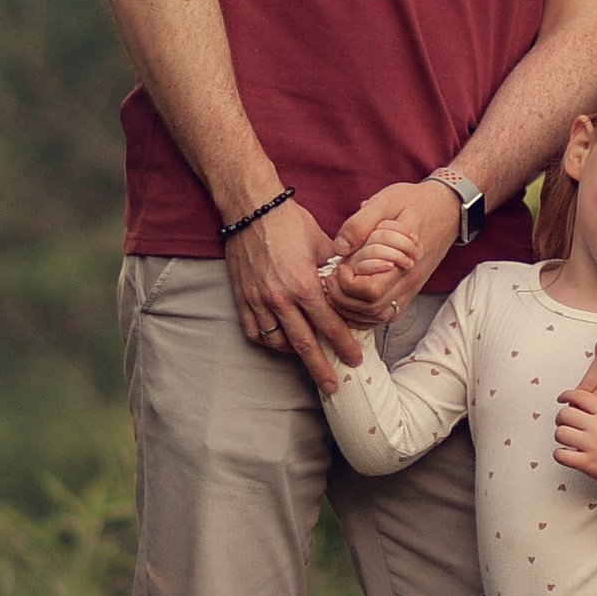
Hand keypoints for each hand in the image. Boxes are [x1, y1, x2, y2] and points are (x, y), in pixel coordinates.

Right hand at [224, 198, 359, 388]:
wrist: (252, 208)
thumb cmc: (290, 222)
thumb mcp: (322, 244)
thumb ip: (335, 271)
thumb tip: (349, 288)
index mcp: (305, 284)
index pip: (329, 325)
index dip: (343, 345)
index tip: (354, 360)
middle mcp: (280, 297)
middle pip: (303, 344)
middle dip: (320, 368)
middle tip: (333, 387)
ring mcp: (258, 300)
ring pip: (276, 342)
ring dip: (293, 354)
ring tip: (306, 358)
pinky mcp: (242, 297)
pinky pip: (253, 331)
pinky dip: (267, 341)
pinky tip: (278, 342)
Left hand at [330, 179, 461, 321]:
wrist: (447, 208)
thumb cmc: (414, 202)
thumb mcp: (385, 201)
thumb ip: (360, 224)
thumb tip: (339, 249)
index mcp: (403, 261)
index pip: (370, 291)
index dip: (347, 283)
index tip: (339, 265)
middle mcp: (408, 282)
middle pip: (370, 309)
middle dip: (342, 298)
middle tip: (331, 278)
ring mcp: (410, 289)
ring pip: (376, 317)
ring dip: (350, 308)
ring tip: (337, 287)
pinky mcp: (408, 292)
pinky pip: (384, 315)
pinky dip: (363, 314)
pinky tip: (350, 299)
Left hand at [553, 385, 596, 489]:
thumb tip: (581, 405)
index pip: (581, 396)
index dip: (567, 395)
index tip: (562, 398)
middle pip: (565, 414)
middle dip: (561, 418)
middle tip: (563, 423)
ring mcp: (592, 445)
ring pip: (561, 433)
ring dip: (560, 437)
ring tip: (566, 440)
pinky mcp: (588, 463)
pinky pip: (562, 455)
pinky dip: (559, 455)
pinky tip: (566, 454)